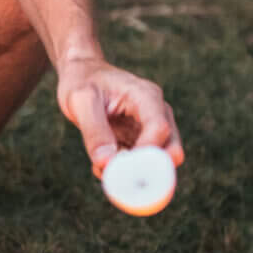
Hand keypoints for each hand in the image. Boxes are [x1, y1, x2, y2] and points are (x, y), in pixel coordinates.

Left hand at [55, 57, 182, 173]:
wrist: (81, 74)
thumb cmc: (82, 81)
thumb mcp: (81, 101)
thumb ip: (94, 131)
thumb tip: (107, 164)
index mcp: (146, 96)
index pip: (160, 127)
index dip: (147, 152)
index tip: (124, 169)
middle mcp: (156, 113)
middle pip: (170, 149)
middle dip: (147, 169)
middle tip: (118, 178)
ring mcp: (150, 129)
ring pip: (155, 163)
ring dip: (130, 172)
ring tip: (99, 165)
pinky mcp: (140, 141)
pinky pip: (138, 165)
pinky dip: (121, 170)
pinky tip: (100, 162)